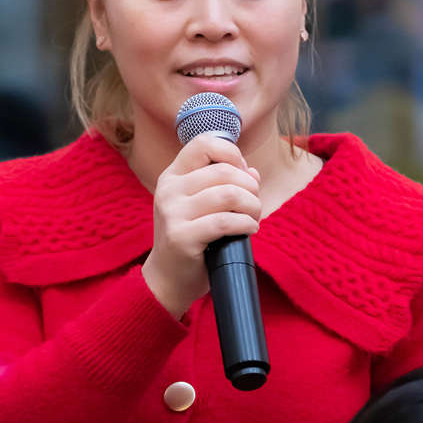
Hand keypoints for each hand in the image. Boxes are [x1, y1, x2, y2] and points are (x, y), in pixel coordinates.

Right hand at [143, 133, 260, 318]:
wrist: (168, 279)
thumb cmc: (192, 239)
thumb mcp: (202, 206)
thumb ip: (224, 184)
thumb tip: (253, 172)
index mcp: (172, 176)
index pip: (202, 143)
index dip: (231, 153)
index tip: (242, 173)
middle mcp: (169, 190)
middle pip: (224, 171)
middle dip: (250, 187)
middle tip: (255, 204)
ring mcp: (172, 213)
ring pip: (228, 194)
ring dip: (252, 205)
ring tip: (254, 217)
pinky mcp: (181, 237)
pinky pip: (225, 222)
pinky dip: (246, 224)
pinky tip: (250, 229)